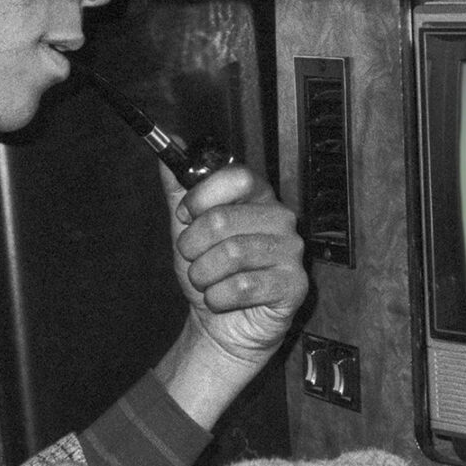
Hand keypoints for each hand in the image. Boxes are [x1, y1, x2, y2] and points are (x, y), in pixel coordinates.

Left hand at [155, 163, 307, 424]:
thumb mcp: (186, 228)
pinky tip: (219, 300)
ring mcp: (292, 252)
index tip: (185, 215)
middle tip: (190, 258)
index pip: (237, 176)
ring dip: (203, 274)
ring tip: (204, 281)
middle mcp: (281, 219)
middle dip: (193, 245)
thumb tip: (171, 142)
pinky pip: (245, 286)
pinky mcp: (295, 285)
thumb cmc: (210, 272)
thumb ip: (179, 187)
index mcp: (259, 197)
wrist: (220, 323)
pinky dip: (219, 297)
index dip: (202, 196)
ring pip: (232, 253)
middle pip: (225, 218)